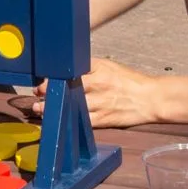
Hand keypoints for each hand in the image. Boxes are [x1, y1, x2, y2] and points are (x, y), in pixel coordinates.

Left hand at [32, 58, 158, 127]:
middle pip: (68, 88)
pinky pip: (82, 122)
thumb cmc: (129, 81)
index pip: (71, 71)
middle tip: (37, 94)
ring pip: (71, 107)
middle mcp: (99, 85)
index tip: (42, 80)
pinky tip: (58, 121)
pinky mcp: (104, 120)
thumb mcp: (109, 66)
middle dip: (49, 92)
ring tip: (39, 109)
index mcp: (99, 69)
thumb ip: (89, 66)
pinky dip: (68, 122)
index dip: (54, 76)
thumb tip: (66, 67)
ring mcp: (101, 104)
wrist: (151, 98)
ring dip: (53, 109)